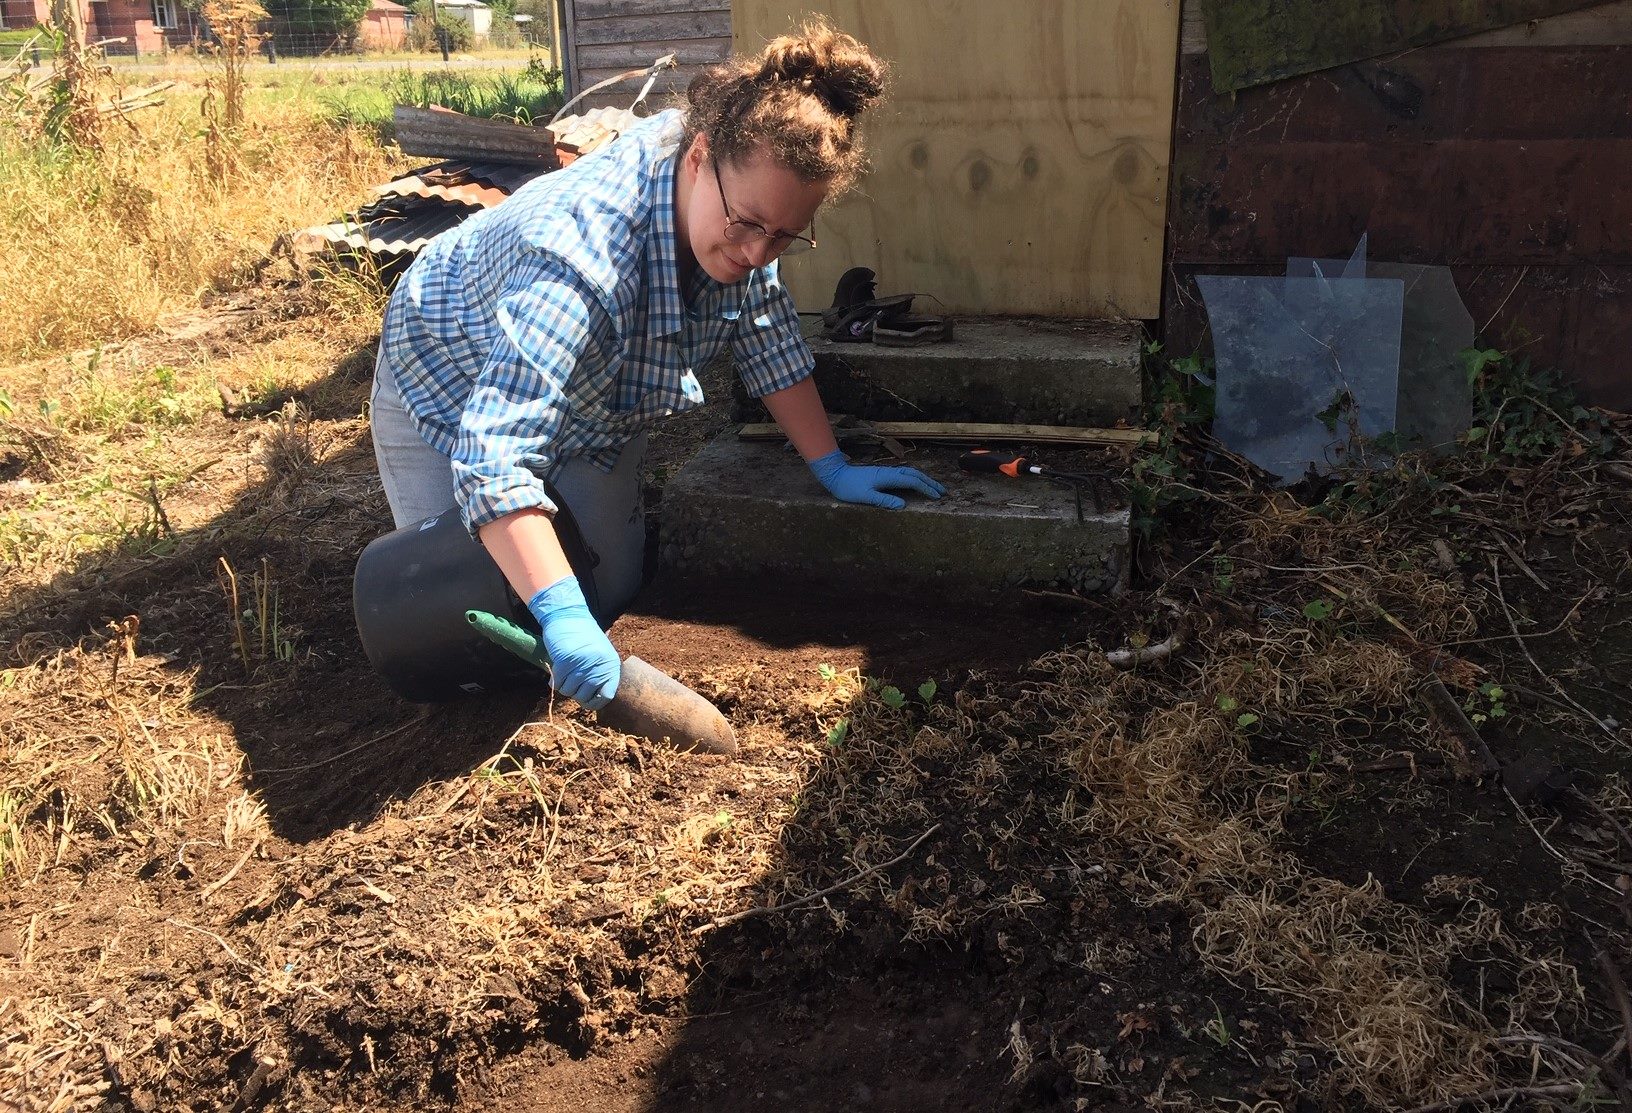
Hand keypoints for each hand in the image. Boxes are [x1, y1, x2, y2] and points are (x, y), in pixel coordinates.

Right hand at [527, 576, 620, 709]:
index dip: (594, 702)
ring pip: (568, 691)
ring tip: (564, 673)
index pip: (606, 696)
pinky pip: (557, 683)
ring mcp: (582, 664)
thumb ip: (601, 673)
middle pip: (584, 697)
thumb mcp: (601, 653)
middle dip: (575, 693)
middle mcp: (598, 666)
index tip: (585, 698)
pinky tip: (556, 671)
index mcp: (611, 665)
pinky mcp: (565, 661)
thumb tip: (596, 699)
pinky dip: (554, 681)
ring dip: (564, 685)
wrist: (568, 615)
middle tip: (571, 682)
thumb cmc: (584, 636)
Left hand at [808, 450, 946, 509]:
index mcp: (888, 477)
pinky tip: (916, 483)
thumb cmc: (848, 487)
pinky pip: (904, 474)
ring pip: (911, 473)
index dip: (926, 489)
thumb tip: (902, 506)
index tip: (938, 497)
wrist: (836, 475)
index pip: (912, 482)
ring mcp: (887, 472)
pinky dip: (915, 478)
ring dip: (924, 479)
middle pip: (915, 475)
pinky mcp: (883, 474)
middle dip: (930, 483)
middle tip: (943, 491)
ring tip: (934, 487)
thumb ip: (883, 500)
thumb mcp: (865, 496)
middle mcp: (890, 472)